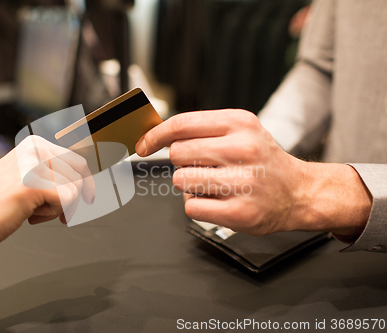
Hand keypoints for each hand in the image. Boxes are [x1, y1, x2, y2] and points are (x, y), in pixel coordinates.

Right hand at [0, 135, 94, 251]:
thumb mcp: (24, 177)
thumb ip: (48, 173)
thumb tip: (81, 179)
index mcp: (33, 144)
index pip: (76, 159)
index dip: (85, 181)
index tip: (88, 197)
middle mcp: (35, 149)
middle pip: (80, 174)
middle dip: (75, 198)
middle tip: (65, 216)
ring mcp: (35, 164)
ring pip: (74, 188)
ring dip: (58, 208)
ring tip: (33, 211)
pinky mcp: (35, 183)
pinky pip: (67, 200)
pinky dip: (53, 214)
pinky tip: (30, 216)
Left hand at [136, 110, 371, 237]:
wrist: (299, 192)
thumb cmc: (264, 161)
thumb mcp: (241, 131)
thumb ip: (202, 130)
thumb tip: (157, 137)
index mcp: (240, 123)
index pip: (181, 124)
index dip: (155, 135)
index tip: (143, 144)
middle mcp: (243, 149)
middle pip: (177, 153)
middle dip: (182, 162)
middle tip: (204, 167)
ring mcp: (243, 182)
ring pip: (181, 180)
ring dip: (189, 185)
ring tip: (214, 185)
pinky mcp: (240, 212)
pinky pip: (191, 207)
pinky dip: (198, 206)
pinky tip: (219, 201)